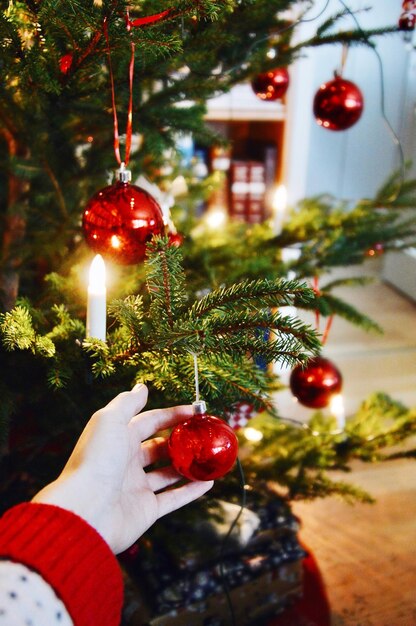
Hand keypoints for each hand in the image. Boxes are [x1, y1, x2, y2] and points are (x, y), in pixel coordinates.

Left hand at [32, 384, 212, 552]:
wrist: (86, 510)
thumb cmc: (96, 460)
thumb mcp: (110, 421)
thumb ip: (127, 403)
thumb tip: (141, 386)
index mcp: (118, 439)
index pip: (148, 422)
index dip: (171, 415)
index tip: (195, 411)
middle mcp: (126, 462)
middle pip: (158, 447)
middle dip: (179, 440)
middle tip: (202, 435)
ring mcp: (136, 487)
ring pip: (167, 473)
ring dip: (187, 465)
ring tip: (207, 457)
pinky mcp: (146, 510)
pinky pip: (174, 499)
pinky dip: (191, 492)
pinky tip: (208, 483)